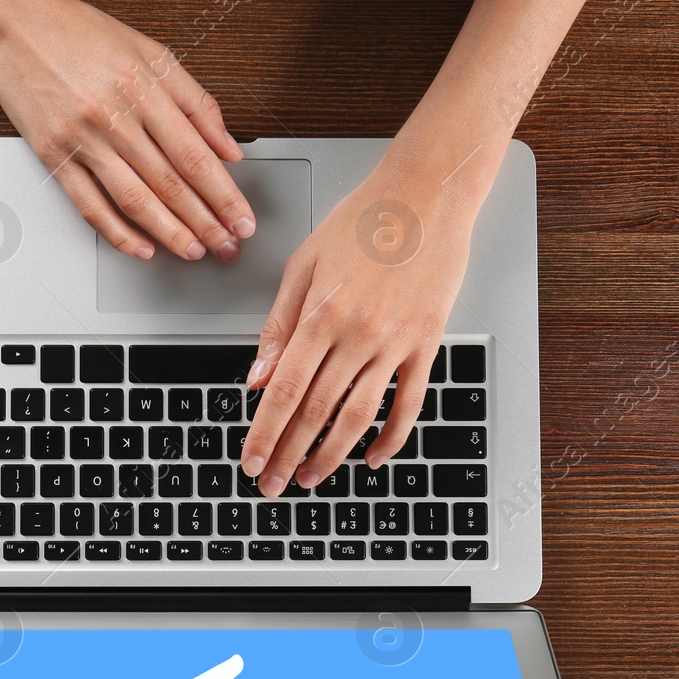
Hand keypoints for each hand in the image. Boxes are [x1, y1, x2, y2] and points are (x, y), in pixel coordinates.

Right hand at [0, 0, 255, 261]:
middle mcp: (115, 115)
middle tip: (228, 247)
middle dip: (206, 222)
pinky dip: (117, 231)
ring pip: (135, 198)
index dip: (223, 194)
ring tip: (194, 252)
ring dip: (169, 232)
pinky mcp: (53, 154)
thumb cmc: (81, 33)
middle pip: (171, 182)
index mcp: (145, 88)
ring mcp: (83, 138)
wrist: (14, 21)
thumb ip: (195, 101)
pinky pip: (90, 203)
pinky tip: (140, 248)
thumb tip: (229, 147)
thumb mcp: (150, 52)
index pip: (196, 155)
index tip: (242, 219)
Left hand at [239, 159, 475, 495]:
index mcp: (322, 313)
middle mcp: (359, 334)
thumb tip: (258, 377)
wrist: (427, 195)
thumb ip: (279, 325)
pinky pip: (409, 402)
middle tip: (270, 483)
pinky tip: (372, 457)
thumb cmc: (363, 220)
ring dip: (332, 455)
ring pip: (359, 415)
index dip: (265, 432)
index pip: (285, 390)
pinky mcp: (427, 343)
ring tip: (310, 477)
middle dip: (288, 453)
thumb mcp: (305, 264)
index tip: (251, 461)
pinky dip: (391, 436)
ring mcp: (396, 342)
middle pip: (317, 411)